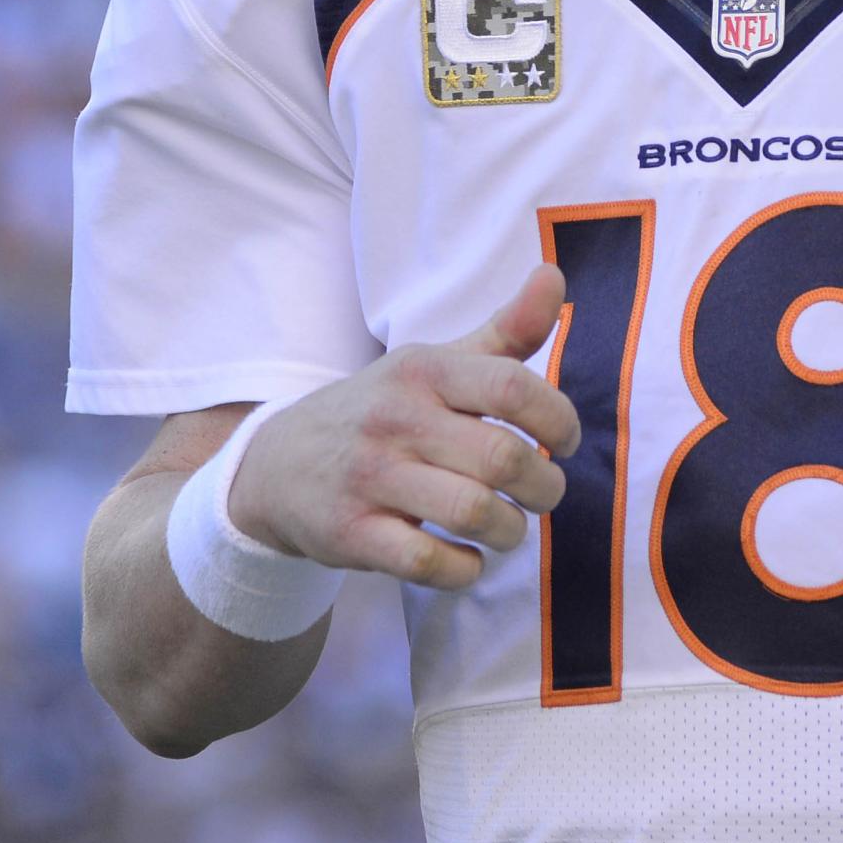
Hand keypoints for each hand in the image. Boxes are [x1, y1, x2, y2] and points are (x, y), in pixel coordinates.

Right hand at [226, 266, 578, 591]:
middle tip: (542, 493)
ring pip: (473, 512)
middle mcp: (395, 418)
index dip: (558, 418)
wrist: (277, 466)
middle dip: (544, 486)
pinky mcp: (352, 533)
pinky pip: (428, 562)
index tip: (565, 442)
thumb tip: (555, 274)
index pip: (511, 385)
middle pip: (502, 457)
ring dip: (511, 531)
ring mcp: (370, 477)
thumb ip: (504, 330)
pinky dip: (464, 568)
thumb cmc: (382, 412)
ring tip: (510, 526)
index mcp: (423, 370)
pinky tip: (468, 557)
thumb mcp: (435, 365)